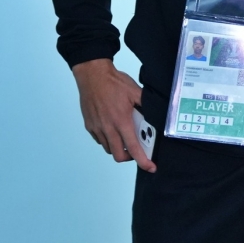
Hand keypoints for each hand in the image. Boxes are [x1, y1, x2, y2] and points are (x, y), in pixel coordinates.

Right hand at [71, 58, 155, 172]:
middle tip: (137, 150)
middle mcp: (108, 128)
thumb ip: (145, 106)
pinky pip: (100, 140)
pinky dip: (108, 140)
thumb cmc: (114, 82)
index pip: (133, 148)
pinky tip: (114, 129)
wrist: (92, 75)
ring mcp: (97, 128)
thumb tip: (154, 115)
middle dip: (130, 157)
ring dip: (118, 147)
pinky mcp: (89, 126)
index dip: (143, 161)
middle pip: (119, 155)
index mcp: (121, 121)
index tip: (151, 167)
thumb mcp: (135, 92)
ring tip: (125, 136)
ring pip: (108, 148)